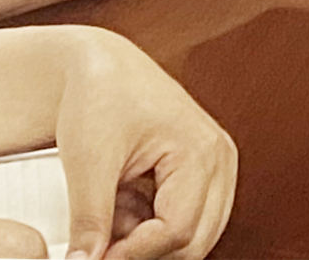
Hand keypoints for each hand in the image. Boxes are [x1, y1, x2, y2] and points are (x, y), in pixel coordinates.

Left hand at [52, 28, 237, 259]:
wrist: (101, 68)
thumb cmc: (102, 93)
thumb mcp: (89, 161)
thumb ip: (90, 221)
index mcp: (201, 151)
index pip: (177, 232)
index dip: (132, 254)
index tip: (93, 258)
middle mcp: (219, 161)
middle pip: (194, 243)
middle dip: (144, 251)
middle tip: (99, 245)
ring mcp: (214, 167)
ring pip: (192, 237)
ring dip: (149, 241)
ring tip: (110, 215)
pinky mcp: (201, 174)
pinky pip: (185, 221)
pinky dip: (149, 227)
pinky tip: (122, 206)